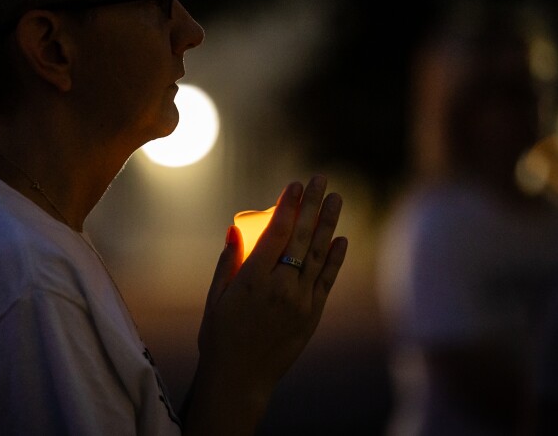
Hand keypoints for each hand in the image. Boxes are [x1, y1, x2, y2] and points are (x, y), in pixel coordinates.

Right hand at [183, 175, 346, 434]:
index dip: (289, 206)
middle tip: (320, 179)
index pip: (277, 233)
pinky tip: (341, 239)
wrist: (240, 378)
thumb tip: (236, 229)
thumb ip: (228, 261)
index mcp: (254, 280)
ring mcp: (300, 302)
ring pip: (317, 255)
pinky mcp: (312, 315)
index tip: (296, 184)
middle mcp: (281, 288)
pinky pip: (326, 281)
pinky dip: (335, 259)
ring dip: (328, 224)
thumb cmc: (220, 335)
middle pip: (301, 237)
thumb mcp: (216, 296)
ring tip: (336, 199)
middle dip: (312, 205)